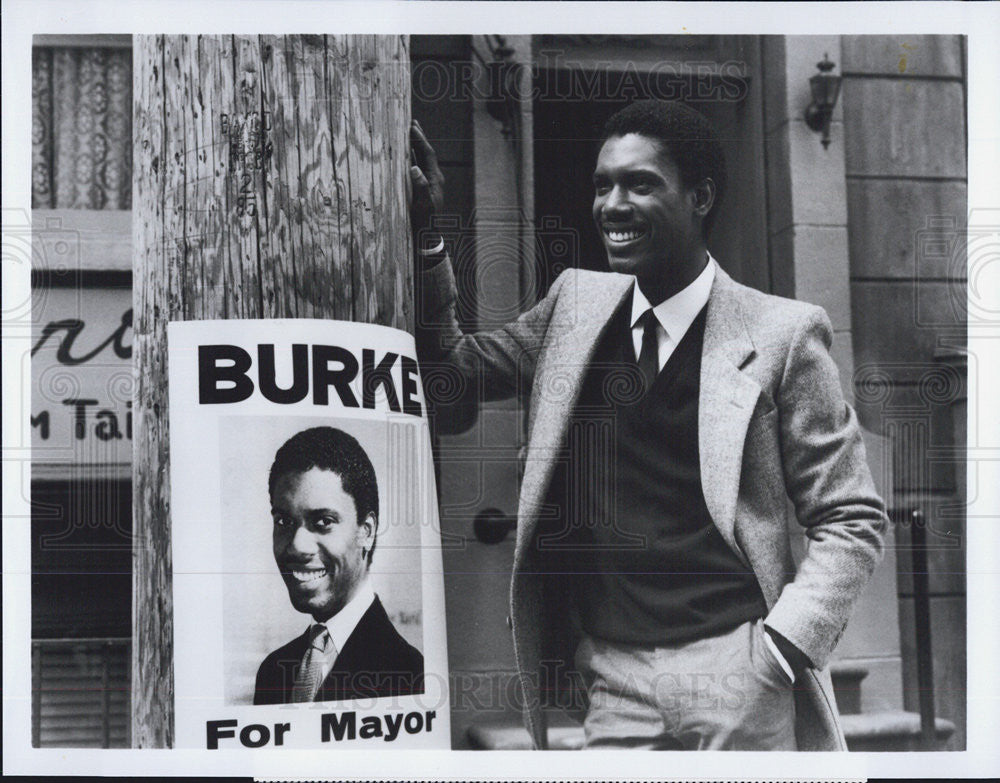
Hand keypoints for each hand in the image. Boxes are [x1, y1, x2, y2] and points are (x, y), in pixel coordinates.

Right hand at [409, 119, 444, 248]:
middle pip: (426, 153)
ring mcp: (429, 182)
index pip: (428, 154)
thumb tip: (414, 168)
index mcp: (435, 179)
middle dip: (419, 137)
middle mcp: (434, 178)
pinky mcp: (423, 187)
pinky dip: (411, 157)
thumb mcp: (422, 205)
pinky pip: (418, 168)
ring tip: (408, 133)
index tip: (411, 126)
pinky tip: (405, 154)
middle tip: (412, 122)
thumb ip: (420, 187)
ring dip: (415, 146)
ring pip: (422, 159)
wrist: (427, 235)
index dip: (420, 139)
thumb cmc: (424, 222)